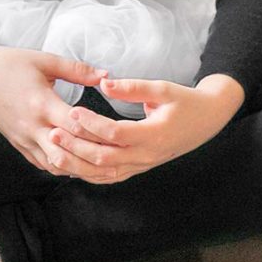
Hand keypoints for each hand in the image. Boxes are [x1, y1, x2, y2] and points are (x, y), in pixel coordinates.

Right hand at [0, 43, 112, 177]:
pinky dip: (62, 167)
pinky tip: (78, 166)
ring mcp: (23, 139)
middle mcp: (32, 127)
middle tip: (120, 159)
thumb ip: (77, 69)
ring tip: (104, 168)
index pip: (76, 125)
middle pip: (68, 152)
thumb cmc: (10, 63)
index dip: (98, 131)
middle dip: (94, 158)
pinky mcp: (18, 145)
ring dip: (80, 168)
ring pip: (56, 164)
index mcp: (41, 103)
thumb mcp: (45, 60)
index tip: (120, 134)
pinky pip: (43, 164)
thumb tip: (106, 74)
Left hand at [46, 74, 245, 184]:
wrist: (207, 120)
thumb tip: (103, 84)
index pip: (115, 134)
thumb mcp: (163, 88)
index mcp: (154, 135)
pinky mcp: (138, 168)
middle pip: (104, 159)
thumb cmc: (185, 101)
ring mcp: (142, 166)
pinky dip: (89, 173)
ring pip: (104, 174)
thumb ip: (133, 87)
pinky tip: (70, 165)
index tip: (73, 110)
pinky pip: (110, 177)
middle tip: (53, 133)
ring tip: (54, 151)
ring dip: (77, 165)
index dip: (92, 124)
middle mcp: (147, 156)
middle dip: (76, 148)